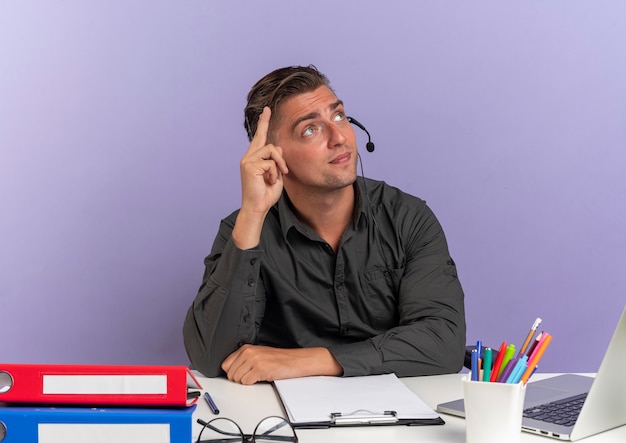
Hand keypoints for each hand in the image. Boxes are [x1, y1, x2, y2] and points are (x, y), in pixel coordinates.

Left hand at [221, 344, 342, 384]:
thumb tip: (230, 371)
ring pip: (237, 379)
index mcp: (246, 348)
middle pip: (230, 374)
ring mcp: (254, 360)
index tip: (239, 374)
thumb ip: (243, 359)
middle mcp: (249, 352)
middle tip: (251, 376)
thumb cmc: (279, 359)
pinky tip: (261, 378)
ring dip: (246, 382)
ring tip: (257, 376)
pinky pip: (246, 382)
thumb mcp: (258, 354)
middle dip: (238, 378)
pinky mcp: (260, 369)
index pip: (225, 364)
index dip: (232, 372)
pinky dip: (252, 384)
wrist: (296, 361)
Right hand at [232, 107, 288, 248]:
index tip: (266, 111)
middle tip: (267, 109)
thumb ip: (277, 161)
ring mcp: (247, 160)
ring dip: (279, 163)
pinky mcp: (249, 166)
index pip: (259, 138)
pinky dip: (274, 172)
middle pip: (262, 137)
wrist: (257, 208)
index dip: (262, 124)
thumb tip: (277, 146)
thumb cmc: (266, 195)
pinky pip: (270, 162)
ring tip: (279, 175)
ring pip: (271, 150)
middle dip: (264, 123)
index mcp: (254, 158)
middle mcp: (248, 157)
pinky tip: (270, 181)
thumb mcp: (276, 175)